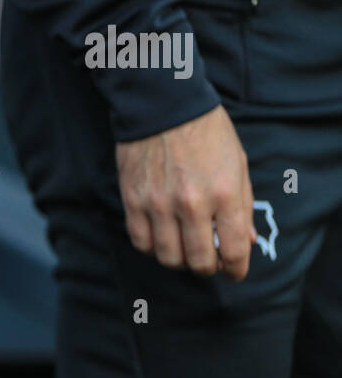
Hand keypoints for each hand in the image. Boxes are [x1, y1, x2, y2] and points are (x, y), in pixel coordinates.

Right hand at [115, 104, 257, 279]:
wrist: (163, 105)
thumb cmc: (206, 132)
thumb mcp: (237, 165)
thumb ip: (242, 206)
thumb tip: (244, 240)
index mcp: (224, 194)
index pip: (233, 251)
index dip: (236, 269)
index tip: (235, 271)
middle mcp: (191, 204)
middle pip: (198, 262)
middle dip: (207, 268)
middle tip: (208, 261)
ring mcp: (158, 204)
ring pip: (167, 257)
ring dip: (178, 260)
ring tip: (183, 249)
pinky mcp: (133, 200)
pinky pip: (140, 240)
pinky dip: (152, 247)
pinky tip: (160, 237)